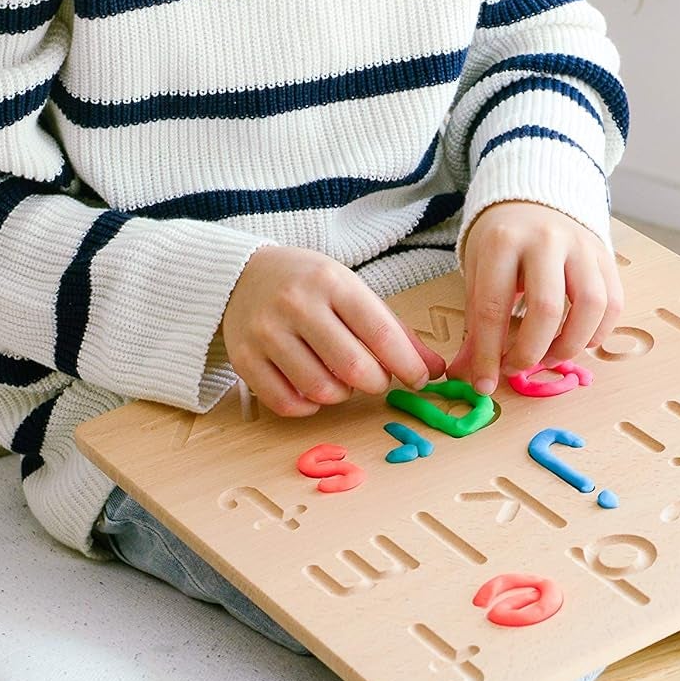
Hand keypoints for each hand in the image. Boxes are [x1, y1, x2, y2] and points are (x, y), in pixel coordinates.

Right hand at [219, 245, 445, 417]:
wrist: (244, 274)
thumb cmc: (311, 285)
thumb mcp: (354, 292)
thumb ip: (395, 331)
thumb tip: (435, 370)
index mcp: (332, 283)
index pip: (380, 332)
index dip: (407, 364)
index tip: (419, 379)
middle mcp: (297, 305)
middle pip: (353, 367)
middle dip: (376, 383)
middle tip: (377, 379)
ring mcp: (266, 332)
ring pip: (320, 390)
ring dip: (343, 395)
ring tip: (343, 379)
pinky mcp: (244, 358)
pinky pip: (286, 403)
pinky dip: (309, 406)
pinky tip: (314, 390)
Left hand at [445, 201, 624, 394]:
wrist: (534, 200)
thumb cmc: (503, 241)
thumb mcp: (478, 271)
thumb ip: (476, 323)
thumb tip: (471, 376)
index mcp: (503, 242)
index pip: (494, 307)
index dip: (488, 354)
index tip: (485, 384)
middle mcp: (546, 240)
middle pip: (546, 308)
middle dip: (531, 352)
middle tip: (518, 368)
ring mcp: (581, 246)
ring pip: (591, 306)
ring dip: (570, 345)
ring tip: (549, 356)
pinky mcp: (606, 255)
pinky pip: (613, 302)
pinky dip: (598, 332)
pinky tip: (577, 340)